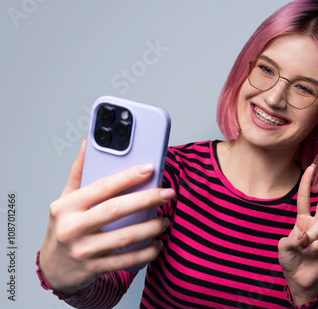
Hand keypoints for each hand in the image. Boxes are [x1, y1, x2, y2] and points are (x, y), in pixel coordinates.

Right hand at [39, 139, 174, 294]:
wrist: (52, 269)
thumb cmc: (63, 228)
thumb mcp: (65, 200)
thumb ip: (79, 172)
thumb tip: (88, 144)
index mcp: (67, 206)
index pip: (102, 187)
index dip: (128, 177)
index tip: (150, 168)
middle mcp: (73, 228)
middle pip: (116, 210)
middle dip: (147, 199)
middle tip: (168, 193)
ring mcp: (83, 250)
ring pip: (125, 237)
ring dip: (151, 228)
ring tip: (165, 221)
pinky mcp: (93, 268)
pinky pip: (126, 261)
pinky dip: (146, 254)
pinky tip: (157, 245)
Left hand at [278, 164, 317, 304]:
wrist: (298, 278)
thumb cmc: (290, 259)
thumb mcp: (282, 247)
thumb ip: (291, 239)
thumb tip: (305, 235)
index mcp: (302, 219)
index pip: (305, 197)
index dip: (307, 182)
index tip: (312, 166)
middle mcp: (316, 223)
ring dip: (312, 236)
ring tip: (305, 248)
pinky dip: (316, 248)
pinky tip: (313, 254)